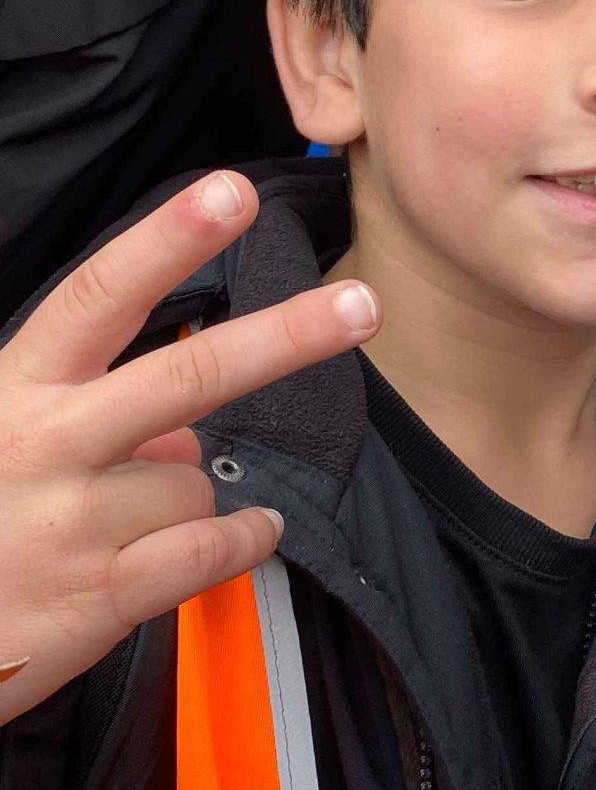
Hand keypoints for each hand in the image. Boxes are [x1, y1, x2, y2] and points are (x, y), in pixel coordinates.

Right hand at [0, 172, 380, 728]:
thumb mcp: (6, 441)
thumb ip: (90, 413)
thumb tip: (183, 437)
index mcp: (16, 389)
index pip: (99, 296)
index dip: (168, 240)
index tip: (231, 192)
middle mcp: (44, 444)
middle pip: (184, 375)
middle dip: (284, 335)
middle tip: (365, 303)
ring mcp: (71, 524)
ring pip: (198, 482)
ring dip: (193, 501)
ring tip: (129, 529)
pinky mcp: (96, 597)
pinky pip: (212, 550)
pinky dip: (243, 540)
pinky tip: (244, 536)